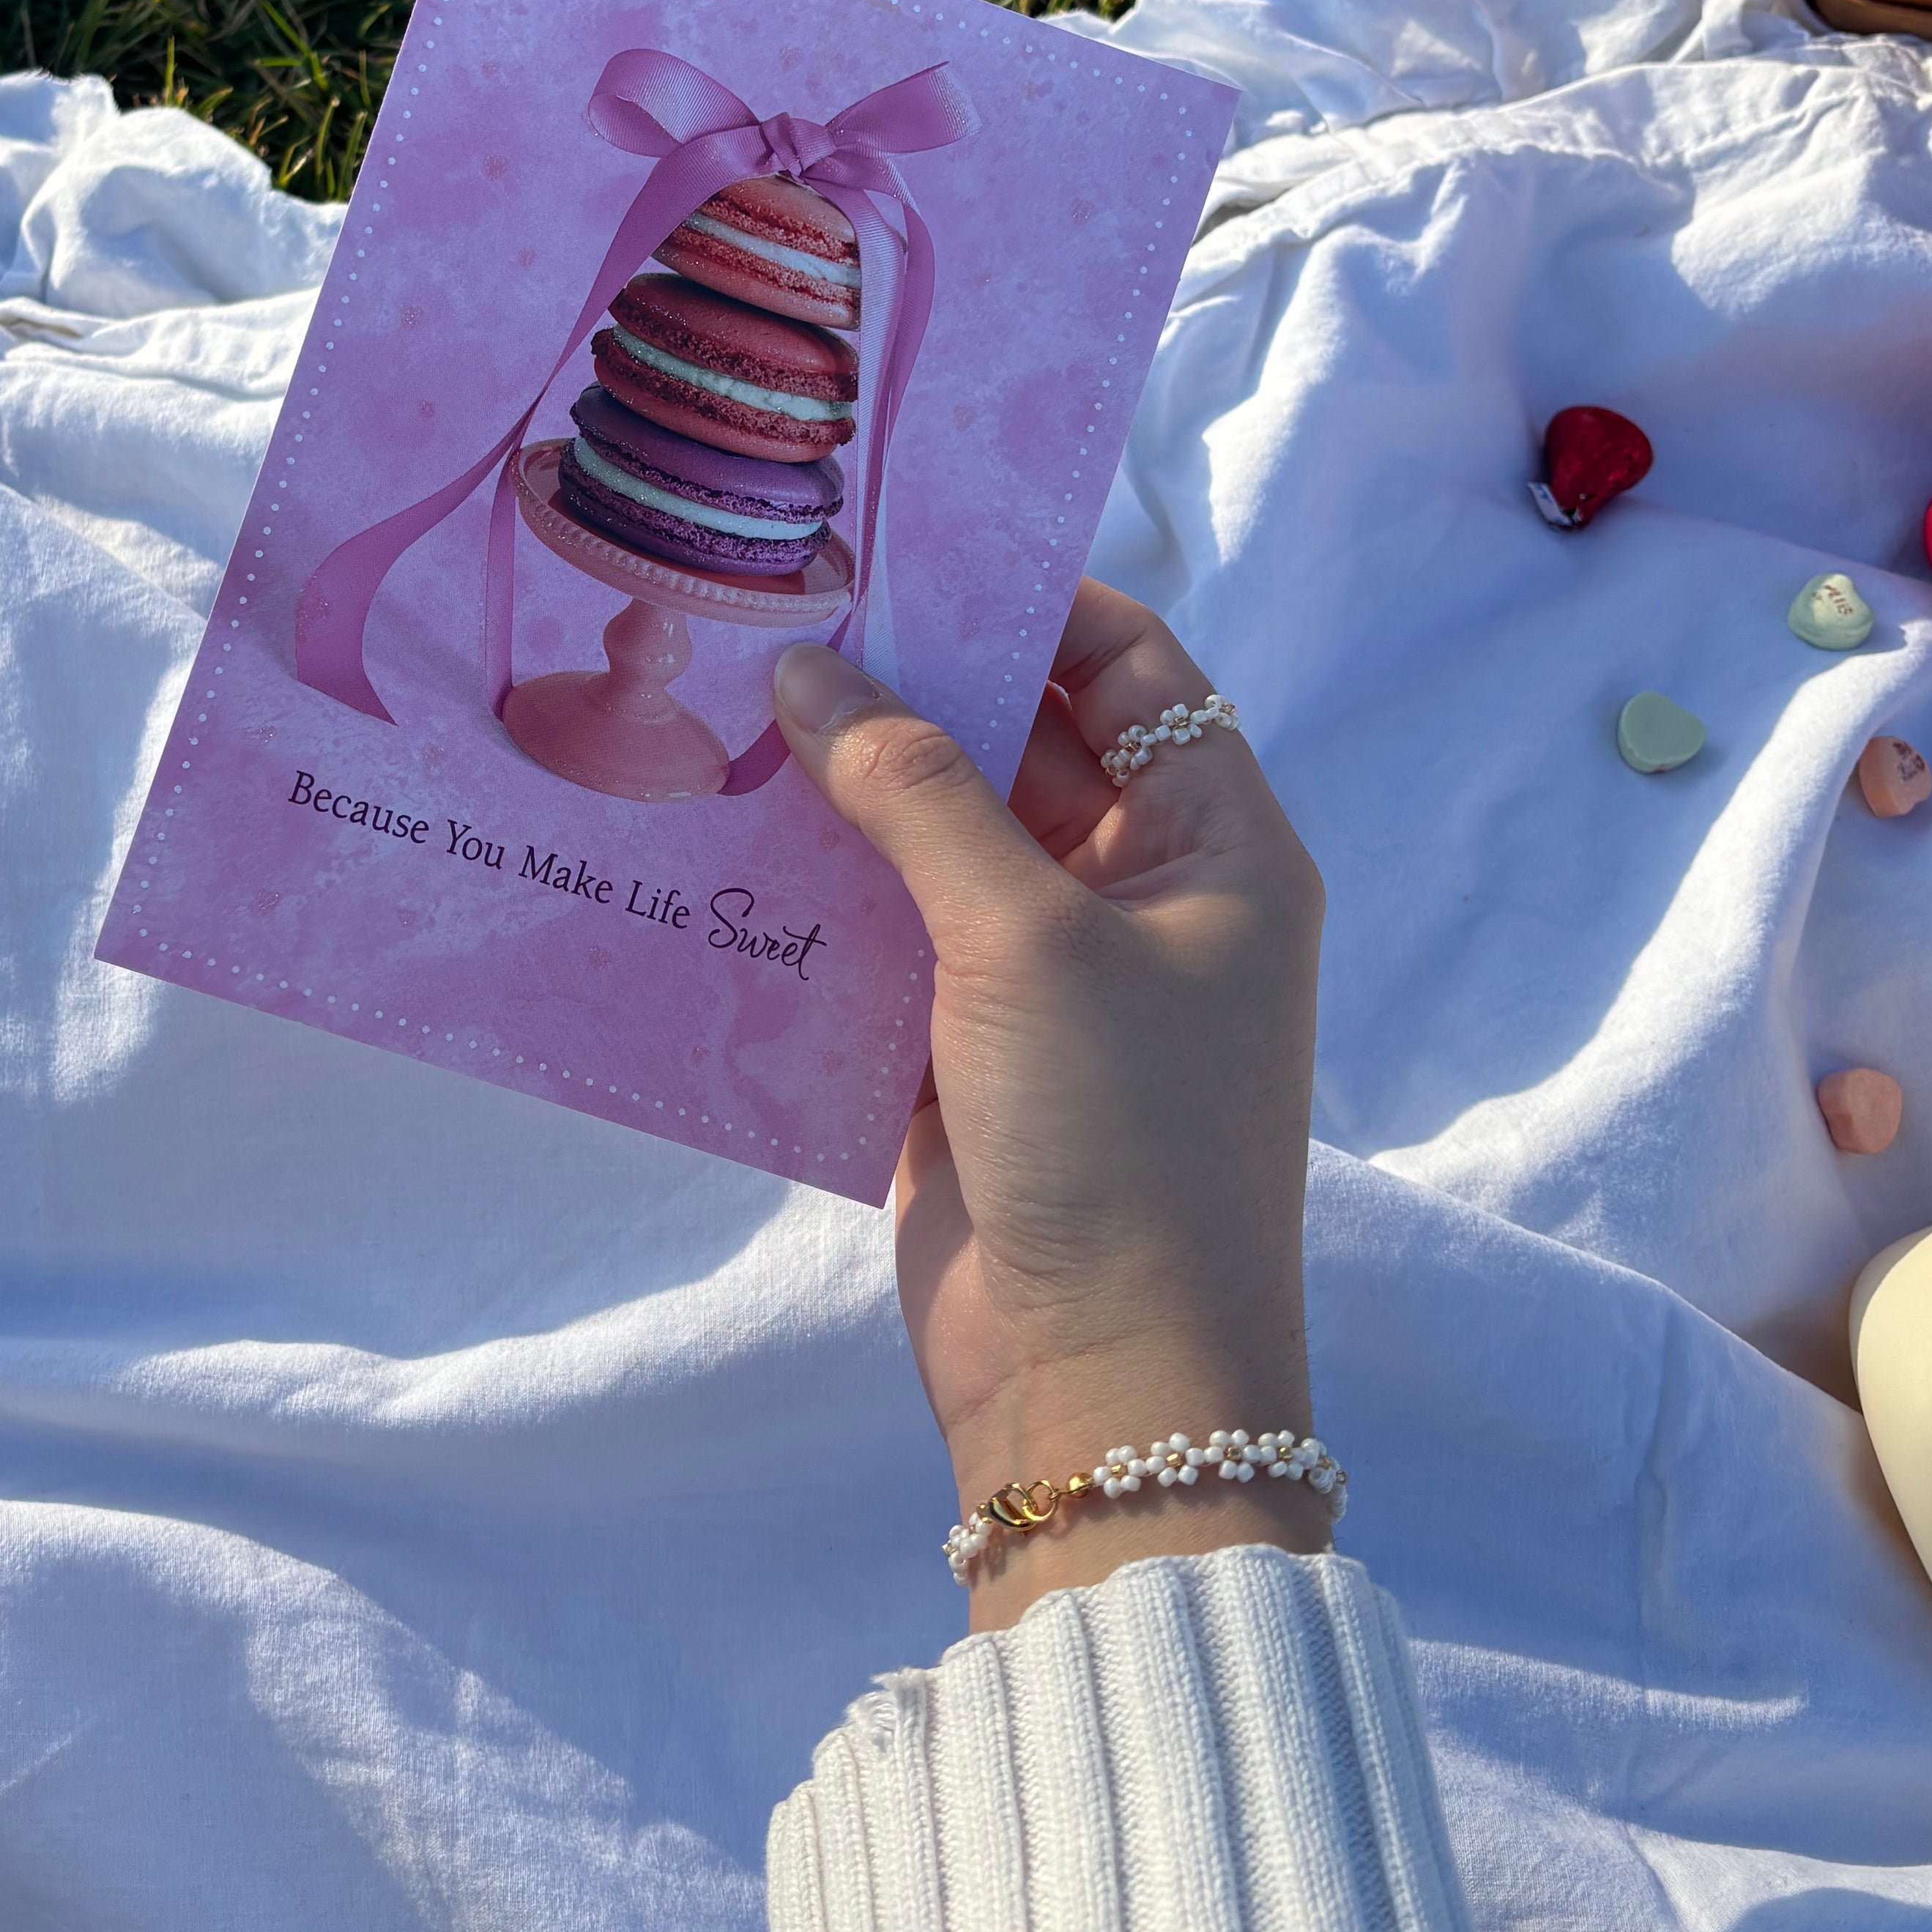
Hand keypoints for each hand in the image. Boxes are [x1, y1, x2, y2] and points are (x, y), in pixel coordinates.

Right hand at [772, 584, 1325, 1627]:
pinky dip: (816, 896)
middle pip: (1022, 747)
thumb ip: (918, 791)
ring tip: (717, 701)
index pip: (1132, 669)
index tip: (898, 546)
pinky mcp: (964, 1059)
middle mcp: (1143, 896)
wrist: (1105, 1386)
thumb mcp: (1026, 938)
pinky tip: (715, 841)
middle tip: (771, 610)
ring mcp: (1050, 983)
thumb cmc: (1120, 1140)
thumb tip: (814, 667)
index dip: (1028, 599)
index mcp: (1216, 844)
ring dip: (843, 790)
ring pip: (939, 844)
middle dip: (908, 687)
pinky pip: (887, 944)